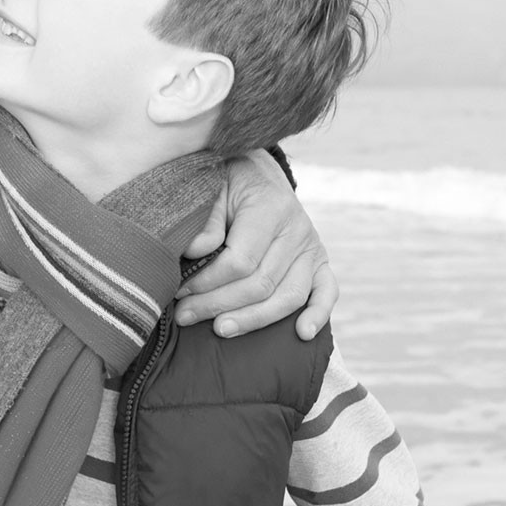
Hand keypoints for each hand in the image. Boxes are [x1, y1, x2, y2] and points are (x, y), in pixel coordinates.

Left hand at [176, 152, 336, 340]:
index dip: (207, 282)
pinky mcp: (320, 262)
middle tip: (185, 315)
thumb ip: (205, 220)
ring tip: (220, 329)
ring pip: (288, 296)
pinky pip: (327, 292)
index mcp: (270, 207)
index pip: (240, 261)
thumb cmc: (228, 182)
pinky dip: (318, 314)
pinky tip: (301, 334)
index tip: (179, 291)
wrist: (257, 172)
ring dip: (253, 319)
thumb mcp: (211, 188)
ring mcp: (312, 247)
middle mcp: (297, 229)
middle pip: (261, 284)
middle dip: (219, 304)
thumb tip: (198, 252)